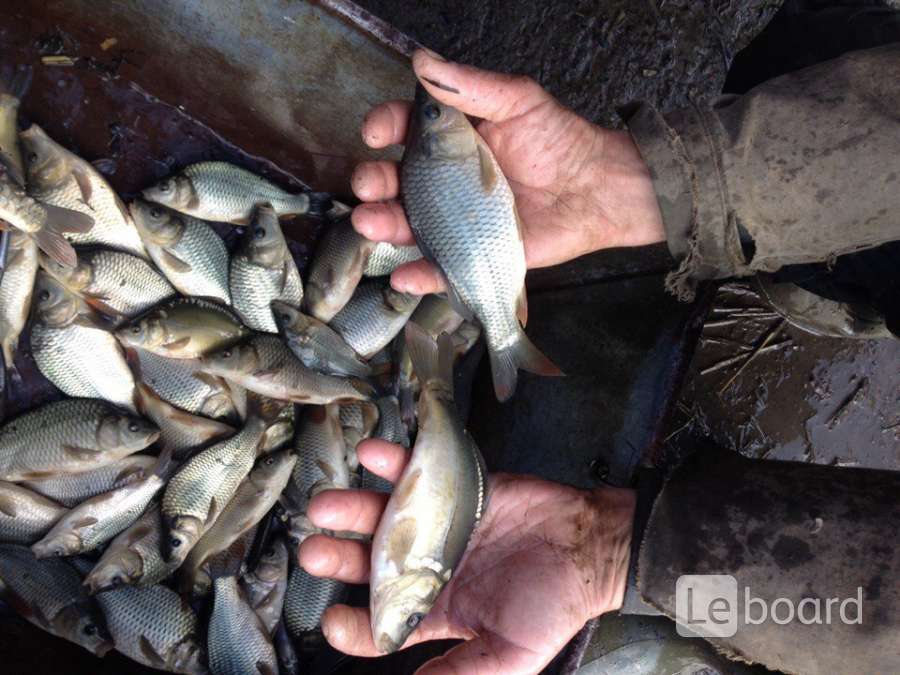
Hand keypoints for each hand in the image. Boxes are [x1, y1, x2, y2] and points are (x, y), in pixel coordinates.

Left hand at [298, 439, 635, 674]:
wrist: (591, 546)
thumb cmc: (553, 605)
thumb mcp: (509, 656)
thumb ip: (459, 673)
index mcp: (435, 610)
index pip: (380, 622)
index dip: (352, 625)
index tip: (333, 621)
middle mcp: (427, 565)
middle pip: (370, 562)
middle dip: (338, 557)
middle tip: (313, 550)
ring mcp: (438, 524)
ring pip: (383, 515)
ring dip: (352, 508)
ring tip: (325, 504)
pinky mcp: (454, 487)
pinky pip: (418, 472)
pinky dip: (394, 462)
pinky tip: (371, 455)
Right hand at [351, 49, 664, 294]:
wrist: (597, 187)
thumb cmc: (559, 140)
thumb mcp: (517, 101)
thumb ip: (470, 85)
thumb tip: (421, 60)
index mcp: (451, 139)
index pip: (406, 130)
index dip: (385, 127)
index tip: (375, 132)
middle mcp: (445, 180)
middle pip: (396, 181)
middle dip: (373, 182)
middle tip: (366, 184)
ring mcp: (455, 219)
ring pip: (409, 224)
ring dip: (383, 224)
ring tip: (368, 223)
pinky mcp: (473, 253)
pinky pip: (441, 267)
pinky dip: (420, 275)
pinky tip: (403, 275)